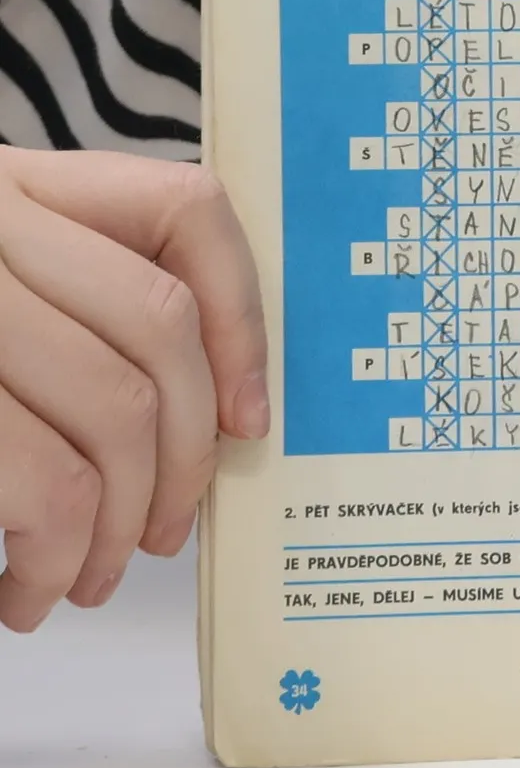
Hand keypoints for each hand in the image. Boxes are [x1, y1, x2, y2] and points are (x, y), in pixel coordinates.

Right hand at [0, 151, 267, 632]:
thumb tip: (216, 419)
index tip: (247, 413)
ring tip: (85, 576)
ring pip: (107, 410)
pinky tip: (23, 583)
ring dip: (115, 523)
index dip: (242, 317)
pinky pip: (35, 475)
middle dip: (182, 455)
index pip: (184, 209)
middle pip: (157, 330)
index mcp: (11, 185)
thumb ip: (74, 314)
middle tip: (161, 533)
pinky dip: (52, 546)